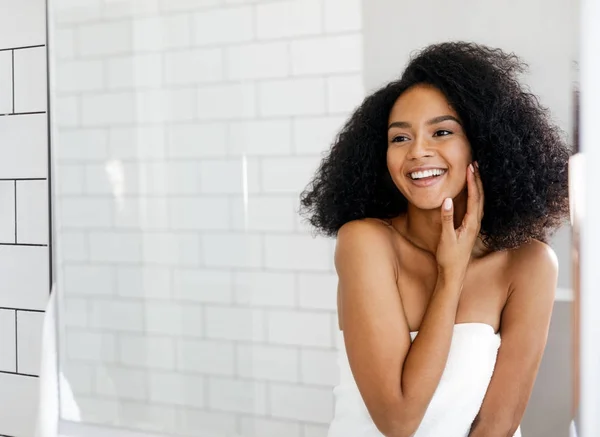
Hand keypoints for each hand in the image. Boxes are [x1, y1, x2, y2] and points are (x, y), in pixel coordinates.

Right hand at [436, 162, 484, 280]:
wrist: (454, 273)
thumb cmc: (449, 257)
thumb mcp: (446, 238)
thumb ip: (446, 218)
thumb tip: (447, 200)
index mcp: (471, 224)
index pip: (474, 198)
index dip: (472, 182)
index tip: (470, 168)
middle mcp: (476, 223)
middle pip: (480, 197)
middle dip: (477, 180)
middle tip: (474, 164)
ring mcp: (474, 226)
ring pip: (479, 202)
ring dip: (477, 187)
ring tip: (474, 174)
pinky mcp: (470, 228)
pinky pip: (475, 207)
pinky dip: (474, 196)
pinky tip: (471, 193)